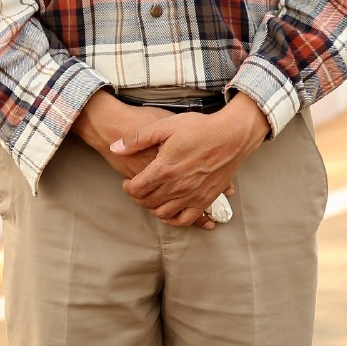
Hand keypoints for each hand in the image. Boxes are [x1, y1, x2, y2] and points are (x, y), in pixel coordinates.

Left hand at [113, 92, 269, 226]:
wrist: (232, 135)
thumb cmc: (199, 128)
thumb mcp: (164, 126)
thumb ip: (137, 138)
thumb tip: (114, 147)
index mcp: (164, 169)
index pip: (135, 189)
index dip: (127, 187)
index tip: (128, 182)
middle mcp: (177, 187)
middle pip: (147, 202)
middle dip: (138, 197)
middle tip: (138, 189)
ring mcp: (192, 195)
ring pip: (163, 213)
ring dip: (153, 208)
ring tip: (152, 197)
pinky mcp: (205, 200)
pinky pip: (185, 219)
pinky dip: (173, 219)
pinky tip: (169, 211)